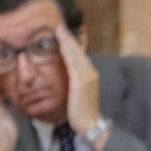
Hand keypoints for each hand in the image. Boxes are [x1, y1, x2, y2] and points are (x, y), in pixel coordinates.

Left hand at [57, 26, 103, 144]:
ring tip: (60, 31)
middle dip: (69, 39)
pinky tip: (62, 45)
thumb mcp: (77, 93)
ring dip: (68, 42)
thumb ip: (74, 81)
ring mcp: (87, 77)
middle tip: (60, 26)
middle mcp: (91, 73)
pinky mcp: (82, 82)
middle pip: (78, 52)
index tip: (62, 33)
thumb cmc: (81, 111)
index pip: (79, 56)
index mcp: (89, 75)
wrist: (90, 124)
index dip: (71, 44)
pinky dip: (68, 52)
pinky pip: (73, 63)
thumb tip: (66, 74)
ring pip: (76, 55)